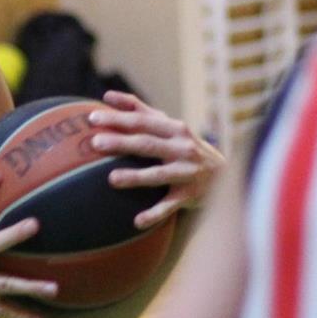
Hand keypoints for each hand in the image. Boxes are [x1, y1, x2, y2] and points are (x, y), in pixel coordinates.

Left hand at [88, 90, 226, 228]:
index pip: (142, 121)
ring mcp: (187, 172)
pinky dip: (155, 213)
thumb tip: (107, 95)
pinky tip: (137, 221)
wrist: (224, 174)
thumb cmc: (184, 146)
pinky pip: (170, 205)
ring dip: (136, 177)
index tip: (92, 118)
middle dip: (122, 143)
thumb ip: (139, 109)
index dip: (118, 119)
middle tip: (96, 143)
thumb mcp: (168, 125)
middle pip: (147, 144)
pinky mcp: (189, 194)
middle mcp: (182, 148)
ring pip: (158, 175)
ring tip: (112, 179)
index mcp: (174, 129)